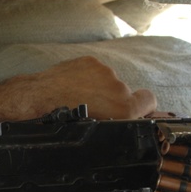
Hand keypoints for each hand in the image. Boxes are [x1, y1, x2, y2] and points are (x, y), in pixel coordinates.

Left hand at [19, 56, 156, 119]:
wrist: (41, 98)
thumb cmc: (65, 118)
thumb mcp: (98, 129)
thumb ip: (122, 120)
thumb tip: (139, 117)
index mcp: (125, 108)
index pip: (150, 100)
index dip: (143, 105)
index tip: (133, 107)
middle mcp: (119, 88)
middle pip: (125, 92)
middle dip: (112, 99)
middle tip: (94, 107)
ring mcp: (106, 73)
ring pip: (108, 81)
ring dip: (98, 87)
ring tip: (78, 97)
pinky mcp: (92, 62)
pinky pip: (94, 70)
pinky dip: (87, 76)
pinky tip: (73, 86)